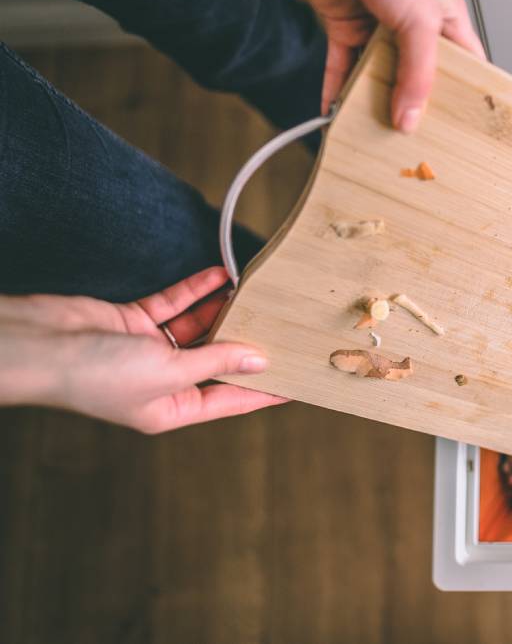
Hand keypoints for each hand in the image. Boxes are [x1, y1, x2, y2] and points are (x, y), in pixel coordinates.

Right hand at [0, 267, 285, 432]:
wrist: (38, 344)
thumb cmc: (96, 373)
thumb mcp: (168, 371)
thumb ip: (215, 360)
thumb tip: (259, 360)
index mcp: (171, 409)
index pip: (230, 400)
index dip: (265, 390)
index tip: (299, 380)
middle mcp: (163, 382)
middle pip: (218, 361)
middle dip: (248, 342)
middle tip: (287, 325)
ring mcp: (148, 350)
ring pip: (199, 328)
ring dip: (226, 310)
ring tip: (261, 294)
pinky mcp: (134, 320)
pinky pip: (175, 305)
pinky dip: (197, 291)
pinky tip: (223, 275)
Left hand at [263, 0, 484, 131]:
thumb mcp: (417, 20)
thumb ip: (417, 73)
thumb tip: (411, 119)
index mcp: (447, 20)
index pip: (465, 68)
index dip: (464, 98)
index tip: (462, 132)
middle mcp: (414, 27)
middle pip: (418, 79)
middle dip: (414, 109)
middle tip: (412, 145)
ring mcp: (378, 29)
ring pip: (379, 78)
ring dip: (371, 105)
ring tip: (371, 138)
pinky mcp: (344, 26)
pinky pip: (341, 68)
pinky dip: (335, 90)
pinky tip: (332, 114)